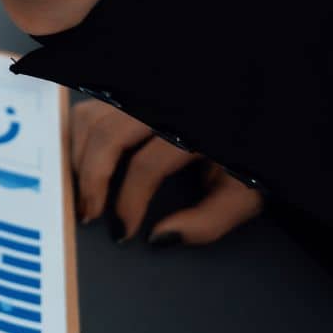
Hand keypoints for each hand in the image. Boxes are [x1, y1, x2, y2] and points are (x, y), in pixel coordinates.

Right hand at [73, 101, 262, 244]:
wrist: (253, 123)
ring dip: (79, 157)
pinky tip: (85, 161)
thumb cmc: (246, 159)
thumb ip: (207, 221)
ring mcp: (142, 96)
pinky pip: (90, 108)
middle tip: (89, 213)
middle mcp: (161, 106)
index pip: (145, 166)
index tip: (123, 230)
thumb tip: (159, 238)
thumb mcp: (243, 194)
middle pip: (107, 137)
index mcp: (191, 130)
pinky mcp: (130, 94)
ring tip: (85, 191)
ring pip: (90, 118)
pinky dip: (80, 136)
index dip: (128, 202)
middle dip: (92, 180)